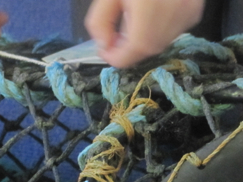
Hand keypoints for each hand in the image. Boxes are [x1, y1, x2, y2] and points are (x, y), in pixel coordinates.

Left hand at [85, 0, 204, 67]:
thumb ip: (100, 23)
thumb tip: (105, 46)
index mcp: (151, 9)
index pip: (136, 49)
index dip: (117, 57)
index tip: (104, 50)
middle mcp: (175, 14)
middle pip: (149, 48)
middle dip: (129, 50)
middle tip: (115, 38)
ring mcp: (189, 12)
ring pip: (162, 41)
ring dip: (143, 41)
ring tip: (131, 22)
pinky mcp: (195, 9)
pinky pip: (174, 29)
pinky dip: (158, 30)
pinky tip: (149, 15)